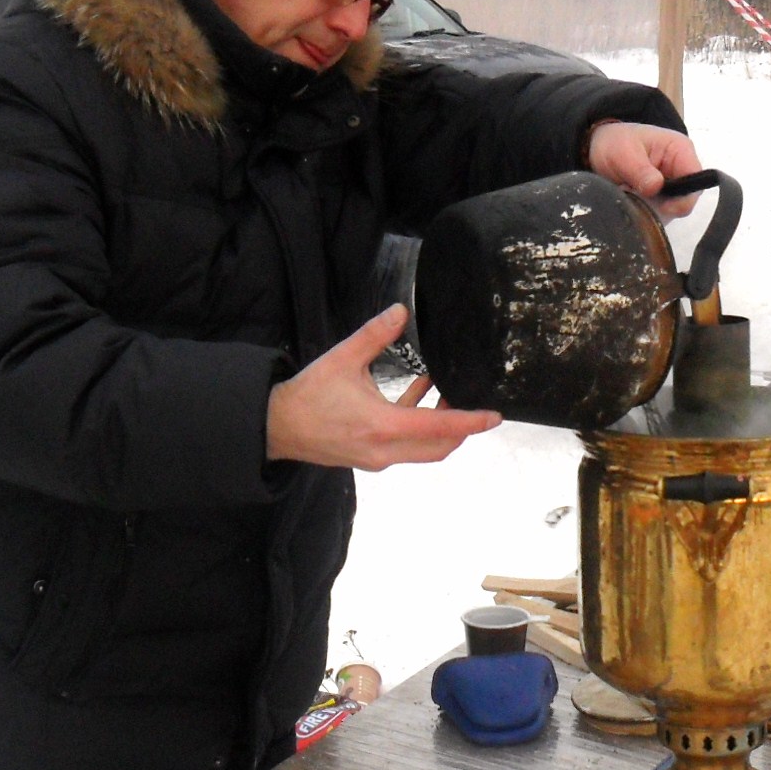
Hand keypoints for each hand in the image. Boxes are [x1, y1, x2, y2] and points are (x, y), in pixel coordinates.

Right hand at [266, 306, 500, 469]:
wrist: (276, 426)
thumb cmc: (308, 395)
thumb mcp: (343, 358)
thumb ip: (375, 335)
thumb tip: (401, 311)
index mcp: (383, 426)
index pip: (440, 427)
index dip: (470, 422)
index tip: (494, 416)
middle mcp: (385, 450)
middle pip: (439, 447)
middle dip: (461, 427)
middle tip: (472, 400)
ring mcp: (377, 458)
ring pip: (423, 449)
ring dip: (440, 426)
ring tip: (446, 390)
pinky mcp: (369, 458)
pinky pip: (405, 446)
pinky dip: (417, 425)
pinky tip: (418, 390)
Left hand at [587, 121, 702, 216]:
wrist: (601, 146)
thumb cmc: (616, 142)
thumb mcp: (623, 152)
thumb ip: (640, 170)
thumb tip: (656, 187)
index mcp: (680, 151)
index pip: (696, 181)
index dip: (683, 199)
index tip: (662, 207)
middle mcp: (682, 169)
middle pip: (687, 199)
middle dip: (664, 207)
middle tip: (637, 201)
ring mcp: (674, 185)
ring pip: (674, 209)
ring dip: (653, 211)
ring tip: (631, 199)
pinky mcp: (663, 198)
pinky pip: (661, 213)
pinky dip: (647, 213)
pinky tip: (633, 204)